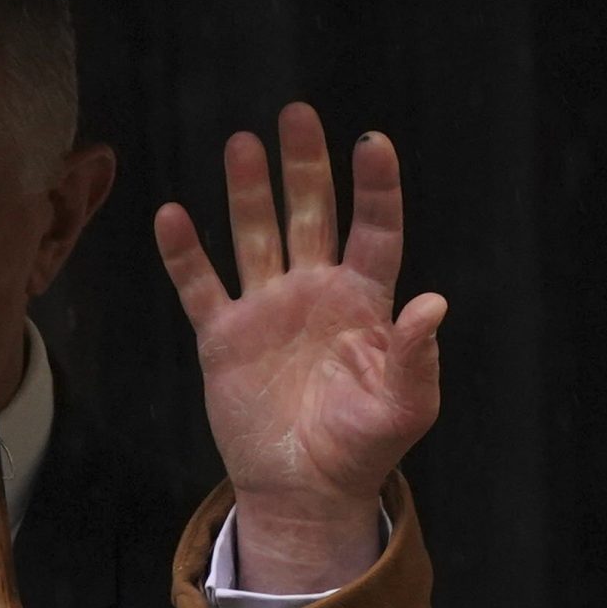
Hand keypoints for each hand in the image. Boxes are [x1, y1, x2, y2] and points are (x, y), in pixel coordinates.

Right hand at [156, 102, 444, 591]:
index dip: (375, 187)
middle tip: (297, 114)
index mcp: (365, 303)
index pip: (374, 230)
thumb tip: (434, 303)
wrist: (306, 493)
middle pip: (310, 215)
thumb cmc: (363, 448)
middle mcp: (315, 293)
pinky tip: (173, 215)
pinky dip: (185, 253)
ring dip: (249, 192)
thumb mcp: (405, 408)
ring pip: (255, 235)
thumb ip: (417, 356)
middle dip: (305, 167)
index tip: (373, 142)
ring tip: (243, 144)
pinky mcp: (223, 338)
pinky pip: (201, 285)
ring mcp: (267, 310)